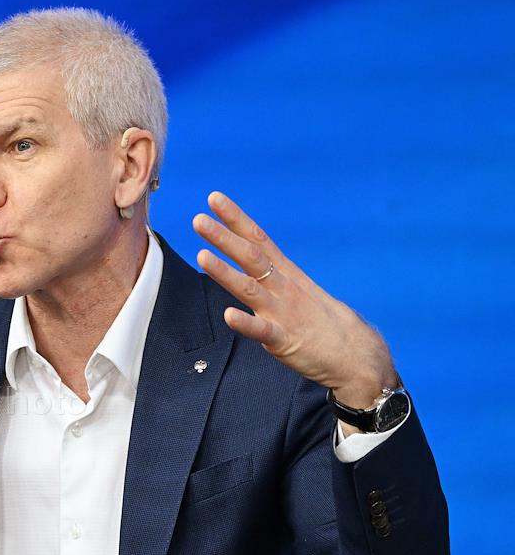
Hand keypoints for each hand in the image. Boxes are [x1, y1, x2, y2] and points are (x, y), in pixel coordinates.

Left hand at [192, 191, 396, 411]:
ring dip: (225, 272)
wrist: (356, 355)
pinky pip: (262, 330)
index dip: (236, 219)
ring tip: (202, 256)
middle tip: (199, 220)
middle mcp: (283, 288)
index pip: (258, 239)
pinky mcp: (285, 340)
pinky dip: (246, 323)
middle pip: (251, 257)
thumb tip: (249, 261)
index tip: (214, 199)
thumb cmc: (324, 323)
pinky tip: (228, 315)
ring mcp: (284, 312)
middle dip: (224, 237)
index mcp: (286, 274)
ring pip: (250, 288)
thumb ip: (272, 276)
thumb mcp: (298, 290)